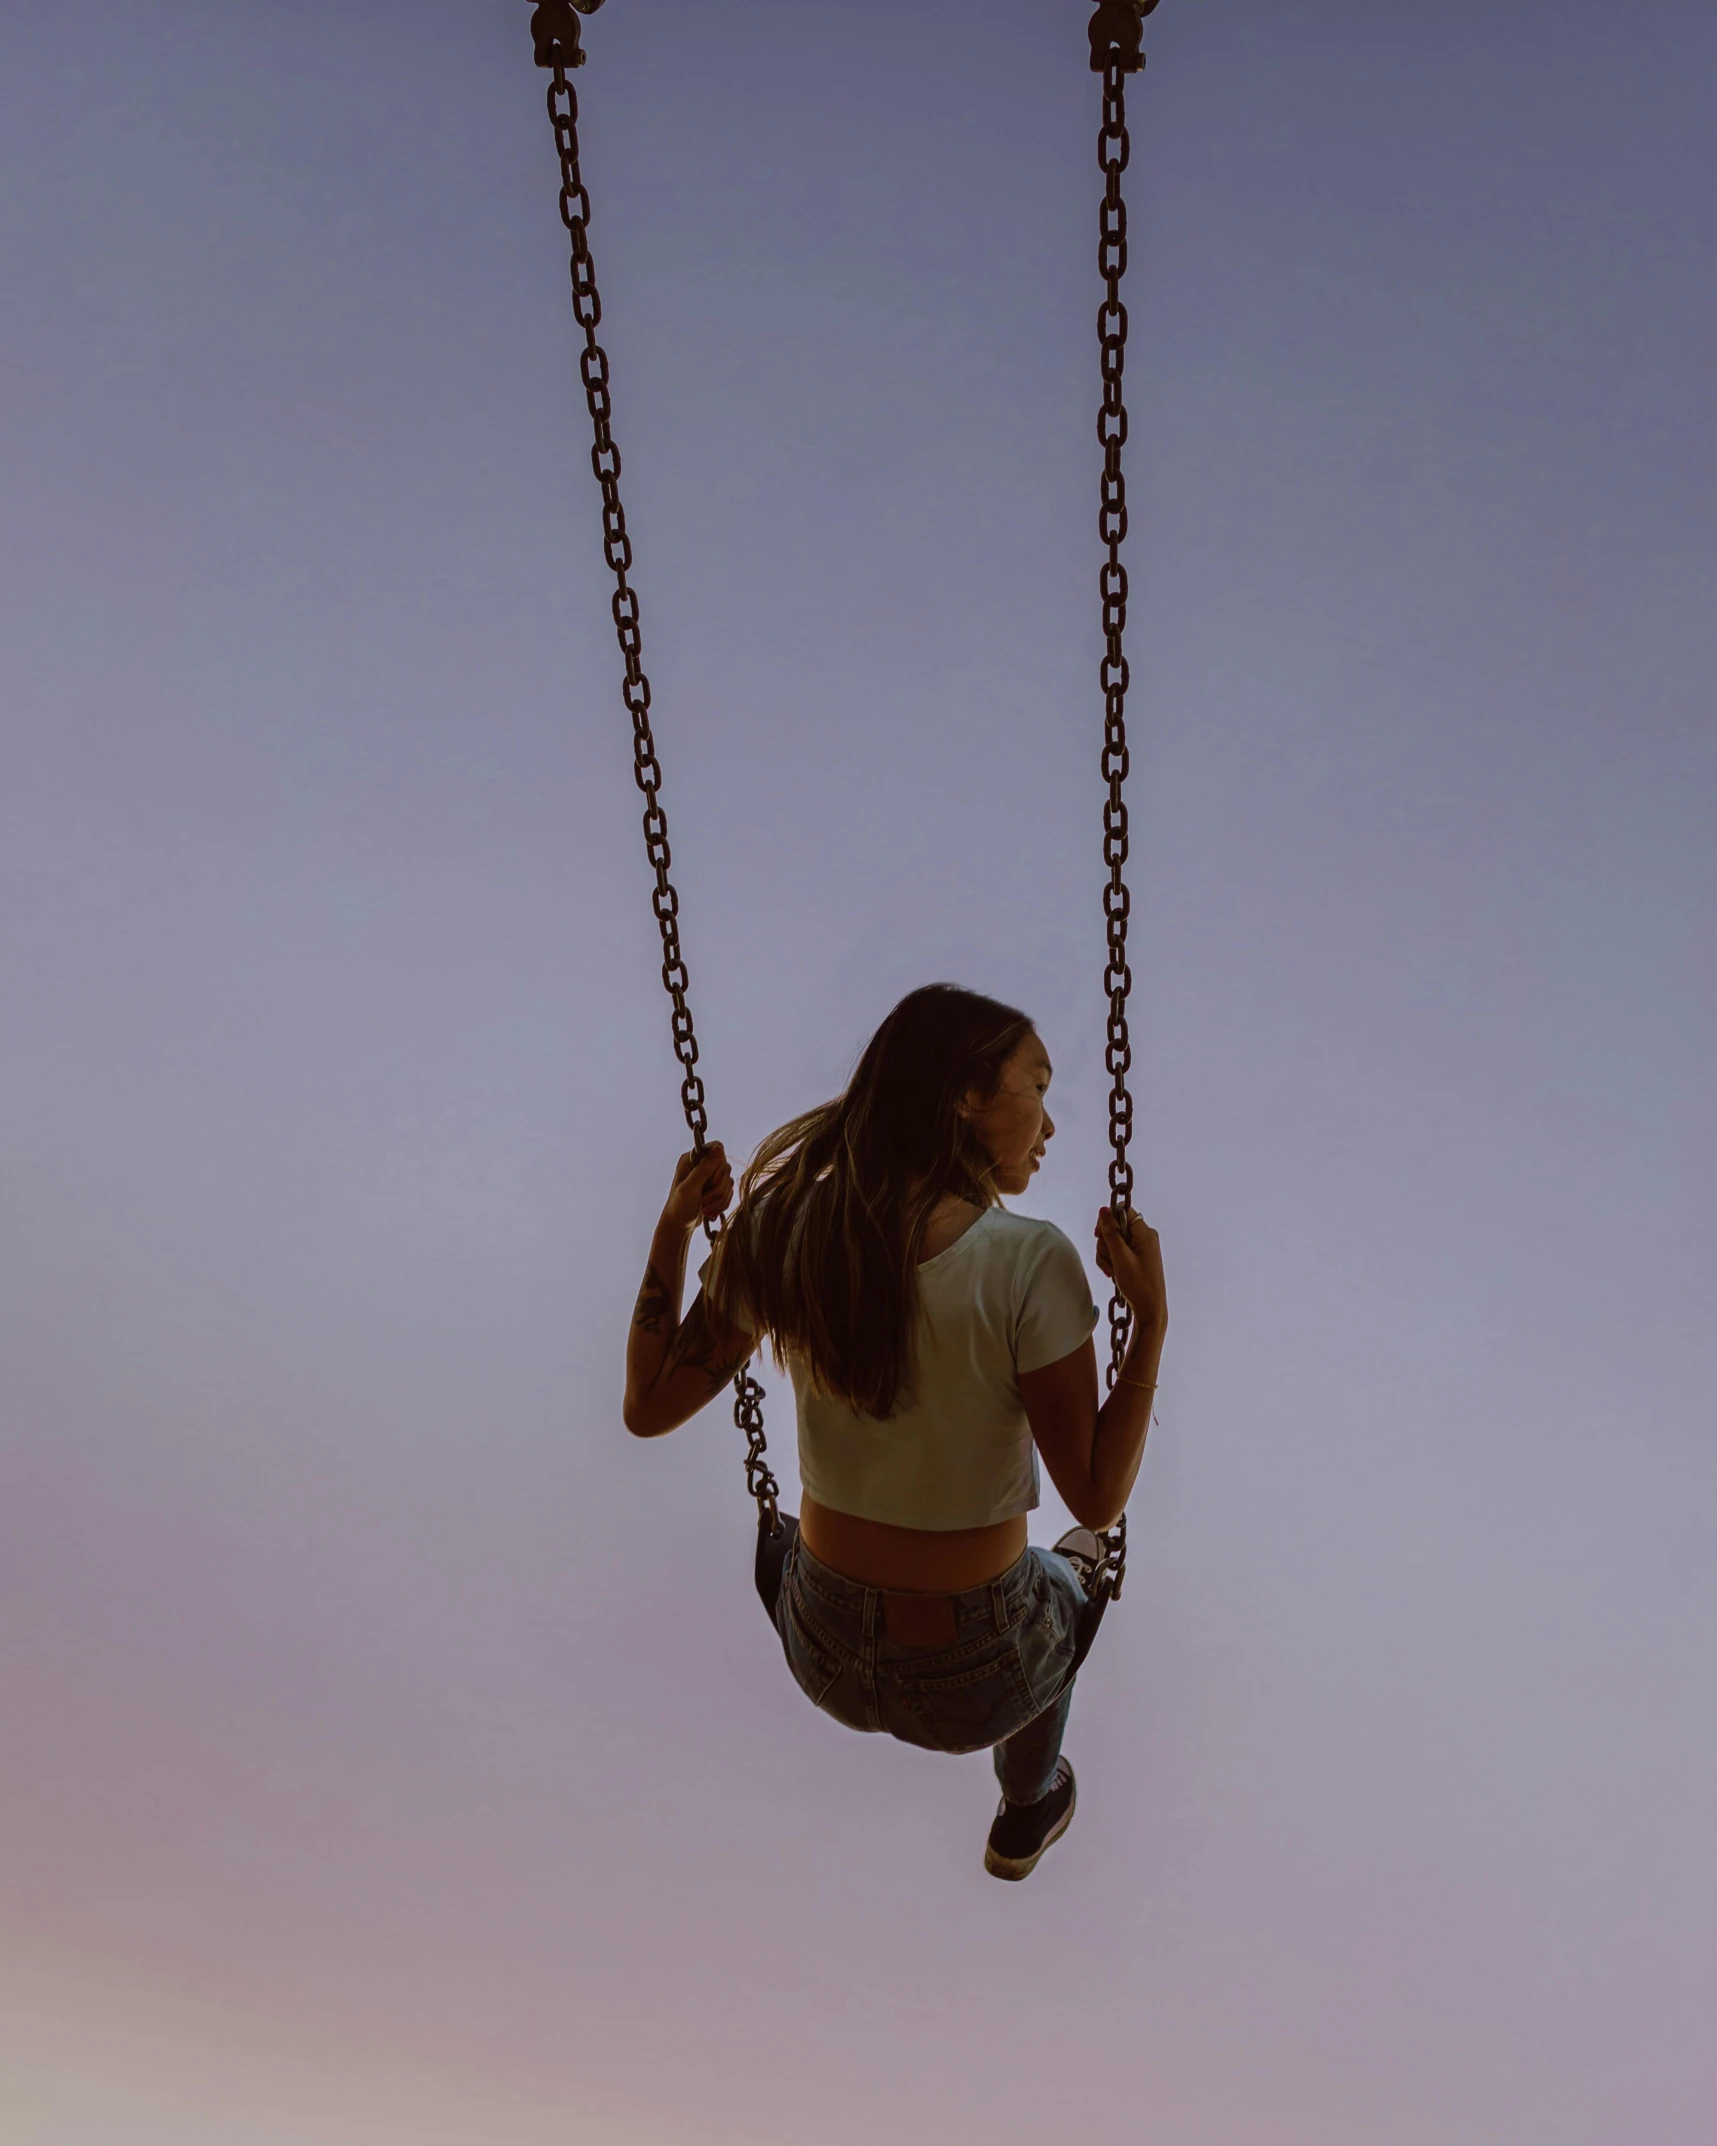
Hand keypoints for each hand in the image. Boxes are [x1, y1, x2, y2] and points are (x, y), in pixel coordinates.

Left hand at [662, 1143, 733, 1233]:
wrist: (679, 1226)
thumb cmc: (679, 1207)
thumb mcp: (689, 1188)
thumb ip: (703, 1169)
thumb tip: (718, 1149)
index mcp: (691, 1159)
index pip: (716, 1148)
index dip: (719, 1164)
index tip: (712, 1180)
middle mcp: (701, 1164)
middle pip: (725, 1167)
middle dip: (718, 1188)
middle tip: (703, 1199)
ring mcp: (709, 1177)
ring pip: (729, 1181)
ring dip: (719, 1198)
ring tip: (704, 1207)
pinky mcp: (716, 1189)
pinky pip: (730, 1192)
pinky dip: (722, 1203)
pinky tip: (709, 1210)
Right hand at [1094, 1205, 1166, 1334]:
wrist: (1150, 1309)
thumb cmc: (1138, 1284)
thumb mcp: (1120, 1257)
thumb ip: (1111, 1232)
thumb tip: (1103, 1209)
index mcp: (1145, 1232)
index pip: (1122, 1211)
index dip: (1108, 1220)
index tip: (1099, 1236)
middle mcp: (1145, 1236)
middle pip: (1115, 1226)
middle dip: (1106, 1244)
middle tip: (1110, 1261)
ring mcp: (1141, 1247)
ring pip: (1114, 1241)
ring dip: (1107, 1256)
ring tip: (1112, 1272)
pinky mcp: (1137, 1257)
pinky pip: (1118, 1251)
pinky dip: (1112, 1261)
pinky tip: (1114, 1274)